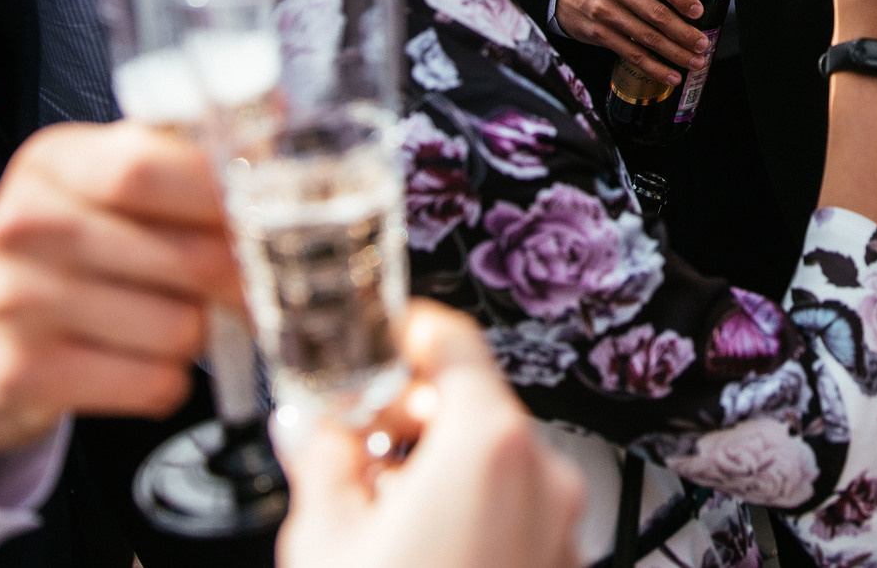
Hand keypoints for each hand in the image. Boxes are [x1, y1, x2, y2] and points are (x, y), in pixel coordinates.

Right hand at [0, 123, 240, 459]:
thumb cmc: (59, 258)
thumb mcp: (98, 188)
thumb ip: (179, 155)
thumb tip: (275, 107)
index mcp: (53, 161)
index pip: (150, 166)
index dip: (225, 195)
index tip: (268, 217)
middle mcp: (24, 224)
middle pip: (186, 254)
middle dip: (239, 279)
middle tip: (247, 288)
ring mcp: (13, 301)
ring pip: (179, 328)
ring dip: (198, 336)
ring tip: (169, 325)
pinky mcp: (18, 374)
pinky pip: (150, 383)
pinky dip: (165, 383)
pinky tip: (139, 366)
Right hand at [276, 303, 581, 567]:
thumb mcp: (325, 536)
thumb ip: (322, 457)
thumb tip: (315, 426)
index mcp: (489, 445)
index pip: (452, 338)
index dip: (400, 332)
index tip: (368, 342)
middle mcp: (544, 476)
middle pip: (473, 403)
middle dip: (409, 414)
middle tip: (354, 439)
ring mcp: (561, 526)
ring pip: (494, 463)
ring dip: (438, 469)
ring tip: (378, 512)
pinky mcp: (561, 562)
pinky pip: (516, 512)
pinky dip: (471, 513)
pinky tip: (420, 546)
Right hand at [555, 0, 706, 85]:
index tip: (698, 11)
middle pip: (655, 14)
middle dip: (683, 33)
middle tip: (703, 44)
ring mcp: (605, 12)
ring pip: (646, 37)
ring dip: (674, 53)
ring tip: (694, 61)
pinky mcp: (598, 34)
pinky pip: (631, 54)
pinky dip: (653, 67)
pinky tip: (670, 75)